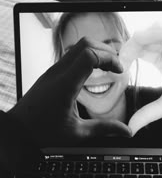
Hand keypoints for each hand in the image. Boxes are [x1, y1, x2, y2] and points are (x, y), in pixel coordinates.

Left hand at [9, 38, 130, 146]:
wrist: (18, 130)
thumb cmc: (43, 132)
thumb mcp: (77, 133)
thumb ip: (103, 129)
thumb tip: (126, 131)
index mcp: (65, 85)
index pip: (90, 55)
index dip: (109, 58)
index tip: (119, 71)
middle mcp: (58, 73)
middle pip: (85, 44)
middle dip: (105, 51)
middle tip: (116, 66)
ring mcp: (53, 71)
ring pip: (77, 47)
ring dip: (96, 52)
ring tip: (107, 67)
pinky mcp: (51, 73)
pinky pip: (71, 56)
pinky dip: (86, 57)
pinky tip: (92, 72)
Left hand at [120, 22, 161, 135]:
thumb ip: (149, 113)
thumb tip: (130, 127)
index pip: (139, 50)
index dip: (127, 55)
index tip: (118, 67)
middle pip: (146, 40)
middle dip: (131, 45)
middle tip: (121, 57)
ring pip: (159, 33)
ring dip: (143, 37)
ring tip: (132, 46)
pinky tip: (150, 38)